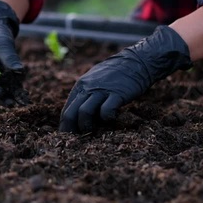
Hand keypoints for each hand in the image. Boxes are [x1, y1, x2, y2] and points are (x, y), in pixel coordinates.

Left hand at [59, 26, 192, 132]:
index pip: (66, 111)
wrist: (136, 61)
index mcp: (80, 86)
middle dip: (72, 131)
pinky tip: (113, 119)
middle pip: (71, 114)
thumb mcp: (95, 80)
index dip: (66, 127)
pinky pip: (106, 111)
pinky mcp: (116, 94)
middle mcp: (87, 88)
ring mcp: (101, 91)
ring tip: (95, 132)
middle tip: (79, 141)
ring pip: (84, 113)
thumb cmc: (116, 74)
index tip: (68, 139)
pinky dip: (107, 119)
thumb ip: (86, 95)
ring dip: (88, 127)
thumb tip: (79, 115)